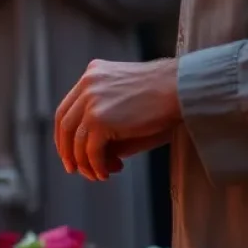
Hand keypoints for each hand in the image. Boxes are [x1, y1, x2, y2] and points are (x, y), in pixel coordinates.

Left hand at [54, 59, 180, 181]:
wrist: (183, 87)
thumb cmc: (165, 95)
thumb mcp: (128, 99)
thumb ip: (107, 117)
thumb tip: (92, 154)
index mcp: (93, 72)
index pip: (68, 106)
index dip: (65, 132)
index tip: (70, 150)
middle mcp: (87, 84)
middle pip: (64, 123)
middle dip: (67, 150)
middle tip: (75, 168)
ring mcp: (91, 100)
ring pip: (75, 139)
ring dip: (84, 162)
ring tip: (97, 175)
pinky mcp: (99, 118)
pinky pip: (90, 150)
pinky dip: (95, 165)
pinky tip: (106, 173)